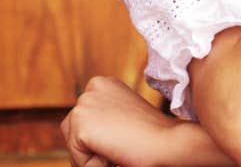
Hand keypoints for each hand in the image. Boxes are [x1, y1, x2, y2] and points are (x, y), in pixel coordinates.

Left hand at [61, 77, 219, 166]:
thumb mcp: (123, 116)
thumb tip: (88, 135)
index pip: (83, 119)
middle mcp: (91, 88)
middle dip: (91, 144)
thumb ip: (103, 117)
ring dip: (94, 154)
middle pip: (71, 130)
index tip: (124, 132)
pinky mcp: (81, 126)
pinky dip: (95, 164)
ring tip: (120, 146)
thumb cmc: (153, 133)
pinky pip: (78, 159)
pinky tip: (116, 152)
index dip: (101, 134)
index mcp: (103, 83)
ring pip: (74, 145)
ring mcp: (85, 105)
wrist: (168, 141)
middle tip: (122, 142)